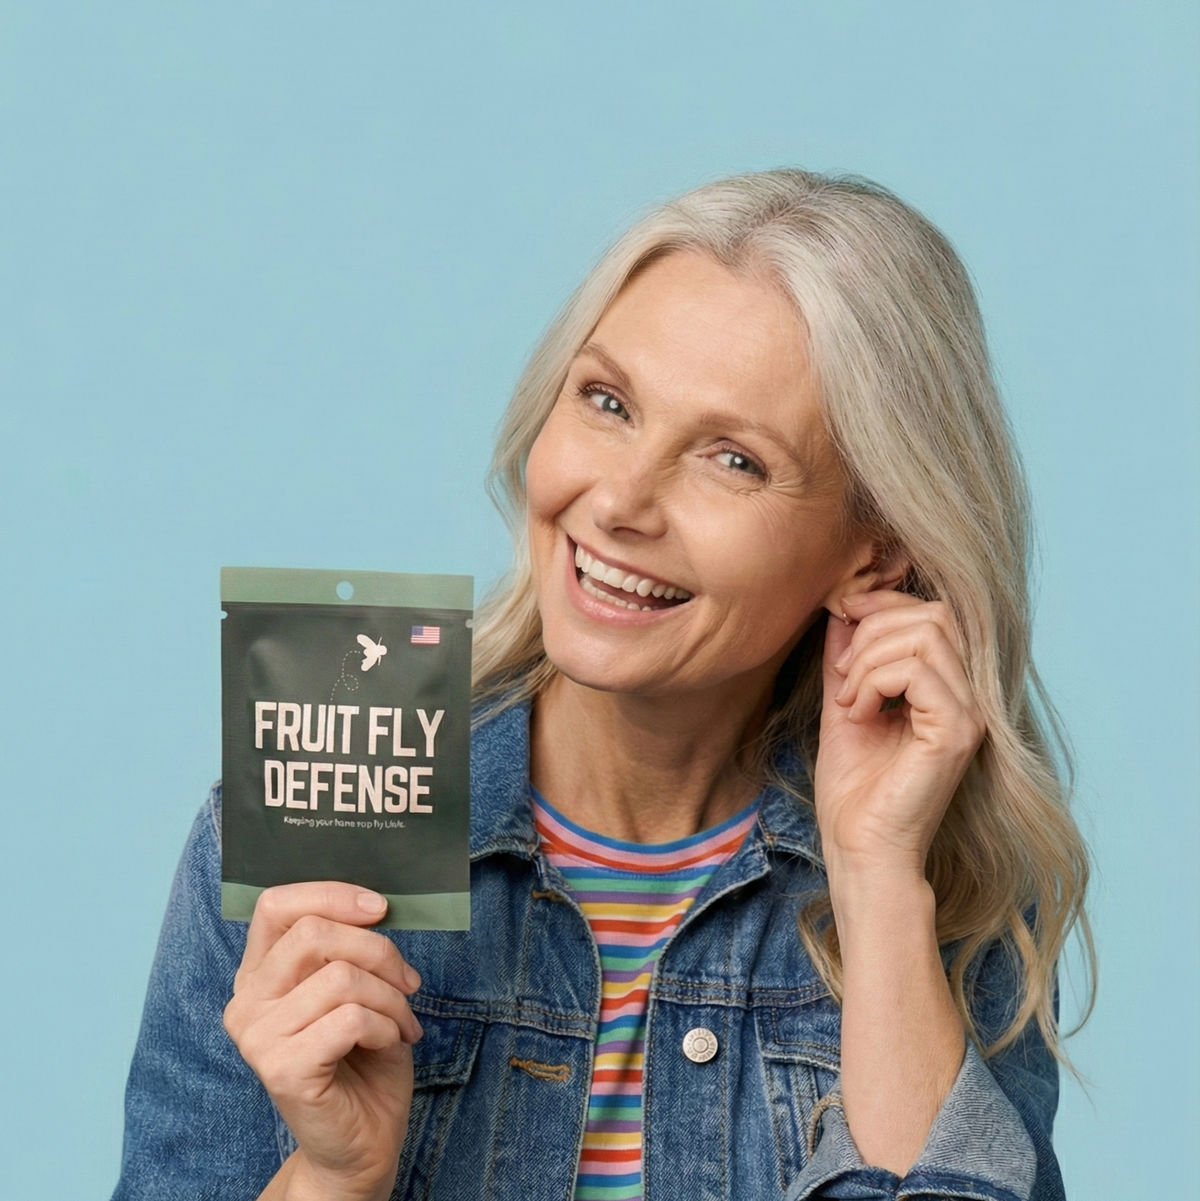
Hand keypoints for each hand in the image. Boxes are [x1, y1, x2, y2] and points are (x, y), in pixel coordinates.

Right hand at [223, 883, 422, 1200]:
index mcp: (257, 974)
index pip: (276, 905)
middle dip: (378, 950)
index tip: (380, 908)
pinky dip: (388, 1025)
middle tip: (407, 981)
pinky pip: (352, 1019)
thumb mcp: (357, 986)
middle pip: (314, 933)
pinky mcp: (282, 1070)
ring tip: (403, 1020)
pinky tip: (390, 1042)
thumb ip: (348, 946)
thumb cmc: (363, 1057)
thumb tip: (376, 903)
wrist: (362, 1140)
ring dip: (391, 996)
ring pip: (342, 976)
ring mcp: (258, 1038)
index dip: (332, 895)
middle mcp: (246, 1003)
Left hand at [815, 591, 985, 880]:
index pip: (931, 612)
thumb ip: (848, 660)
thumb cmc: (854, 790)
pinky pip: (917, 670)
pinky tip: (859, 714)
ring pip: (926, 634)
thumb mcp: (844, 706)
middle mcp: (967, 697)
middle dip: (873, 629)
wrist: (859, 847)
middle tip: (842, 675)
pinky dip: (875, 681)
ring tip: (849, 699)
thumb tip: (843, 612)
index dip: (882, 604)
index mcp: (946, 688)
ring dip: (869, 658)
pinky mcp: (957, 732)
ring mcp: (968, 713)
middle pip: (933, 614)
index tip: (841, 620)